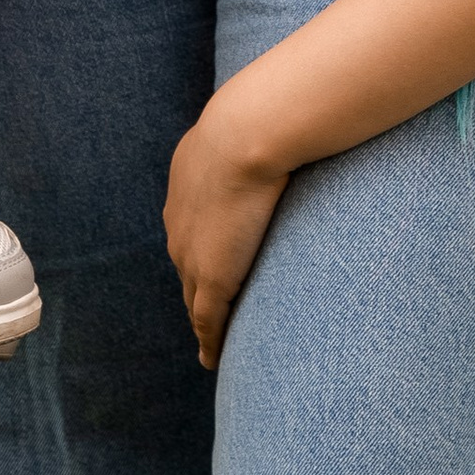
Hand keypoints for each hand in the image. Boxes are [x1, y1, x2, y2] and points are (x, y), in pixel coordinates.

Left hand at [163, 98, 291, 368]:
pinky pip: (207, 322)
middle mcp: (180, 225)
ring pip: (194, 299)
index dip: (203, 249)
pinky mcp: (211, 279)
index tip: (216, 259)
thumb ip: (265, 131)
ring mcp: (192, 255)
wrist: (246, 132)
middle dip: (196, 288)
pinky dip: (209, 341)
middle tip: (211, 310)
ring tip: (215, 340)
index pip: (192, 232)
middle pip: (186, 270)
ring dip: (204, 319)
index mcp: (186, 187)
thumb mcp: (253, 122)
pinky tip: (212, 358)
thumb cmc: (261, 117)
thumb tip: (295, 116)